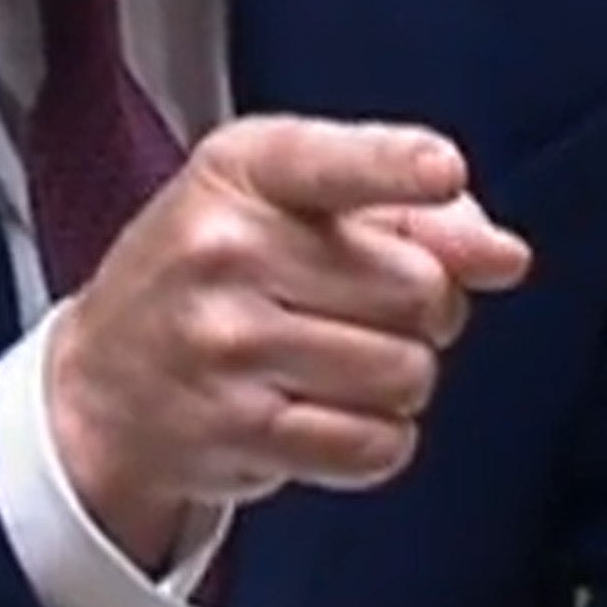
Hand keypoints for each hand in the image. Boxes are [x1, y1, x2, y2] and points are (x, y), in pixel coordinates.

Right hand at [43, 118, 531, 567]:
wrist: (102, 382)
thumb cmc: (218, 275)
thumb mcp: (289, 204)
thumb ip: (408, 209)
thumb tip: (504, 257)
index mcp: (243, 169)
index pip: (334, 161)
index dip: (399, 167)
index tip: (443, 170)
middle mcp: (226, 248)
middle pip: (416, 286)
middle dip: (428, 307)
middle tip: (378, 310)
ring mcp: (226, 344)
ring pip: (405, 371)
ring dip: (403, 378)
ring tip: (346, 364)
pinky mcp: (237, 429)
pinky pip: (376, 445)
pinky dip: (380, 440)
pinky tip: (334, 416)